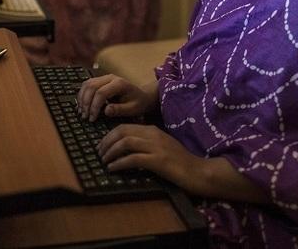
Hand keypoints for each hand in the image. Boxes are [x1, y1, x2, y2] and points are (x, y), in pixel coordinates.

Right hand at [76, 75, 156, 121]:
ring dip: (82, 99)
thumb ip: (120, 110)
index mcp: (119, 83)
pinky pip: (87, 84)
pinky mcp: (100, 80)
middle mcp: (111, 78)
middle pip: (92, 87)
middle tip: (85, 117)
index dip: (94, 106)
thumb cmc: (138, 103)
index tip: (92, 118)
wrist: (141, 96)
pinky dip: (82, 95)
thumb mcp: (133, 109)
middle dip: (86, 103)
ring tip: (82, 112)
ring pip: (87, 84)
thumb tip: (106, 111)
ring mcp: (104, 78)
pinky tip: (82, 106)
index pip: (101, 92)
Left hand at [99, 124, 269, 203]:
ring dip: (110, 152)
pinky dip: (119, 163)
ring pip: (125, 143)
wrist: (198, 171)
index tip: (102, 145)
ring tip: (104, 161)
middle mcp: (152, 135)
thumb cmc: (180, 161)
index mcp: (152, 129)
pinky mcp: (158, 160)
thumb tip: (127, 148)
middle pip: (122, 132)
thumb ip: (147, 143)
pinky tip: (113, 169)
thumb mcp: (162, 146)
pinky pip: (133, 159)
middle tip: (99, 153)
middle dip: (106, 142)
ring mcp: (155, 147)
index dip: (110, 135)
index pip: (125, 126)